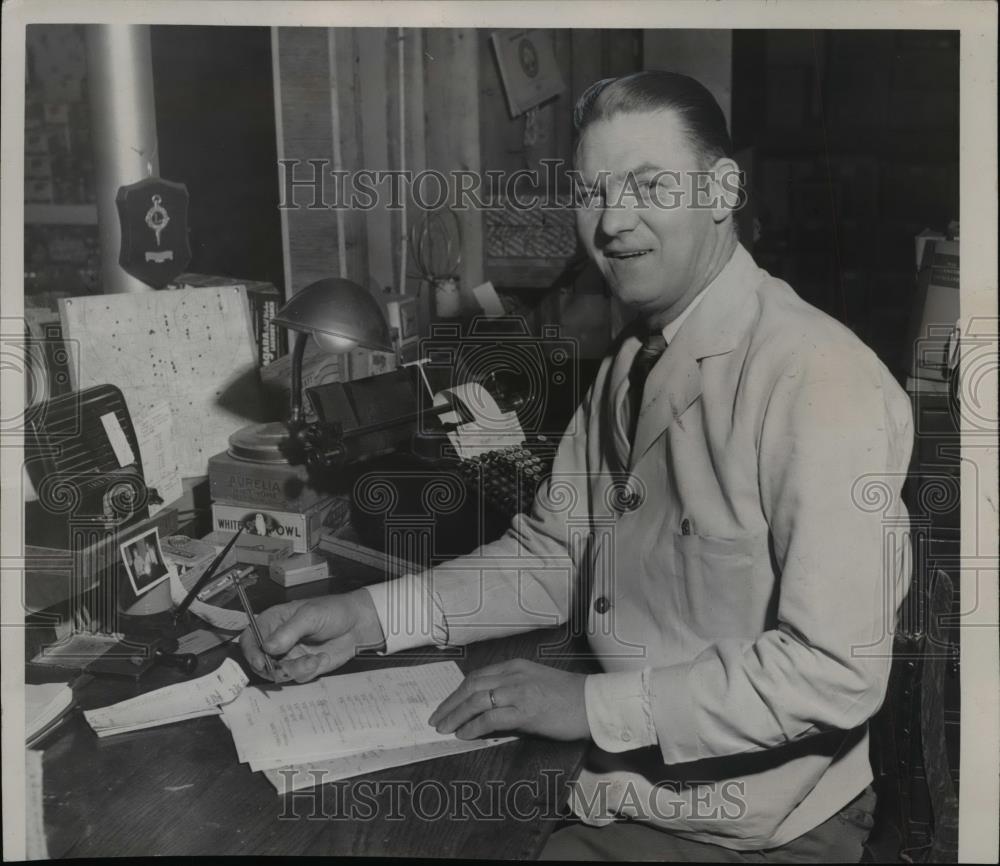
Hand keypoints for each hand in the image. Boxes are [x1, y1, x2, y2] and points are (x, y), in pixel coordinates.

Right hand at [239, 590, 384, 682]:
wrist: (358, 624)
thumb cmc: (334, 611)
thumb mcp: (311, 616)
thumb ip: (288, 631)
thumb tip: (268, 646)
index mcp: (275, 621)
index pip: (250, 638)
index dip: (250, 651)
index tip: (261, 661)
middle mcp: (279, 640)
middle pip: (261, 661)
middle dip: (276, 667)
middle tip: (292, 665)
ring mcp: (291, 654)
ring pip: (281, 673)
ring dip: (298, 669)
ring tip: (314, 659)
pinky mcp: (303, 666)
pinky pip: (298, 677)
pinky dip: (310, 670)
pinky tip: (322, 658)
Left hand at [428, 659, 589, 741]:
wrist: (593, 703)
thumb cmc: (567, 697)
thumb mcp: (535, 683)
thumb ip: (512, 689)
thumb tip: (488, 708)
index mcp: (515, 666)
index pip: (477, 677)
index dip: (457, 692)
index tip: (446, 705)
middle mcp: (514, 675)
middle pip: (471, 686)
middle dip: (450, 703)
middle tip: (436, 718)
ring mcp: (520, 692)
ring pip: (477, 700)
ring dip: (456, 715)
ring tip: (444, 728)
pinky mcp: (526, 711)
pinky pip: (491, 718)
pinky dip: (473, 726)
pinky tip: (464, 734)